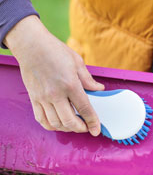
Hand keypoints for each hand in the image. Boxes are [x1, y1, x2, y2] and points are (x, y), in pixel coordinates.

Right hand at [4, 15, 103, 134]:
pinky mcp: (34, 98)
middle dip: (80, 128)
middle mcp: (56, 94)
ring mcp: (43, 98)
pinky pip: (41, 119)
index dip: (93, 122)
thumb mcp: (77, 62)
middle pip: (70, 121)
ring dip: (67, 129)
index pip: (85, 109)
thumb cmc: (54, 50)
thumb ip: (88, 79)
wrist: (31, 45)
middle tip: (86, 127)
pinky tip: (58, 124)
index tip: (96, 130)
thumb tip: (98, 89)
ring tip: (73, 125)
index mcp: (70, 84)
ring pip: (55, 123)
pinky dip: (51, 126)